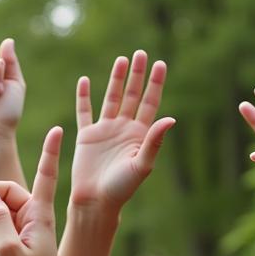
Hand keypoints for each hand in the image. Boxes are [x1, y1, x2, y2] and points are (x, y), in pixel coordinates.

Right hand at [69, 50, 173, 210]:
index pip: (150, 103)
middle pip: (132, 96)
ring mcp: (105, 131)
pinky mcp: (87, 136)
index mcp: (139, 135)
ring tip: (122, 60)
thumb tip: (171, 118)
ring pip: (111, 99)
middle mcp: (123, 129)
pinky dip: (83, 97)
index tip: (160, 64)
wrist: (96, 202)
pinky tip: (84, 81)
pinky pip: (85, 112)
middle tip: (142, 53)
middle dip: (137, 75)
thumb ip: (154, 141)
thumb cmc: (122, 189)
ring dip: (116, 80)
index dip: (155, 84)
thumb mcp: (142, 165)